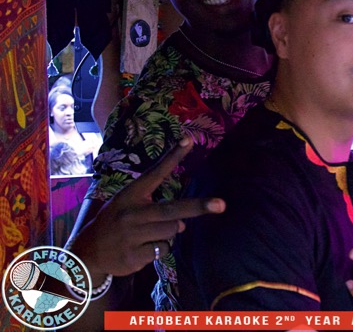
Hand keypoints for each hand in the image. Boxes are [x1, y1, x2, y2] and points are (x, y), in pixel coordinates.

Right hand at [69, 137, 224, 278]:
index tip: (189, 140)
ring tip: (149, 234)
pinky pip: (164, 249)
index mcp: (131, 195)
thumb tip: (182, 224)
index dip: (172, 157)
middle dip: (198, 207)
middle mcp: (132, 214)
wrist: (87, 255)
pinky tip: (142, 249)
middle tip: (221, 205)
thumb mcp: (127, 204)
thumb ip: (155, 208)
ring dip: (169, 232)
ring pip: (171, 231)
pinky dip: (160, 248)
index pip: (156, 172)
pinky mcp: (134, 256)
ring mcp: (132, 236)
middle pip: (172, 210)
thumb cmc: (115, 223)